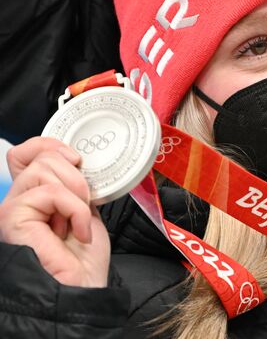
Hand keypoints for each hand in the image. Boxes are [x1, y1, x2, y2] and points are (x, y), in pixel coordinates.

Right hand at [0, 137, 109, 287]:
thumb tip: (80, 164)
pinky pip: (50, 192)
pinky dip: (74, 209)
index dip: (50, 145)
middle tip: (84, 204)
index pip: (26, 153)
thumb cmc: (83, 260)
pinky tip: (77, 231)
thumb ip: (76, 187)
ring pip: (43, 169)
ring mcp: (13, 208)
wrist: (81, 289)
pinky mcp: (12, 217)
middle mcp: (19, 199)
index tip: (77, 159)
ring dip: (76, 193)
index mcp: (35, 196)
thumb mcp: (85, 211)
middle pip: (39, 156)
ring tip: (78, 221)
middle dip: (75, 175)